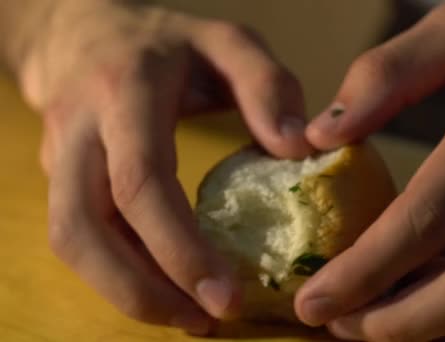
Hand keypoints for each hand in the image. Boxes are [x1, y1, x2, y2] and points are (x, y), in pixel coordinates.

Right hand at [17, 0, 311, 333]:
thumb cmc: (169, 42)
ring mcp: (57, 156)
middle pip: (85, 228)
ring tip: (189, 317)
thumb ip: (267, 85)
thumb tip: (299, 148)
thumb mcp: (227, 42)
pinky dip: (119, 272)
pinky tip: (165, 287)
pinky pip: (79, 237)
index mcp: (125, 91)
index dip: (178, 247)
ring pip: (71, 243)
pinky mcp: (56, 177)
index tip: (227, 296)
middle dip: (143, 291)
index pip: (140, 181)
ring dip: (126, 292)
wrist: (86, 32)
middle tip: (207, 322)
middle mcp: (78, 129)